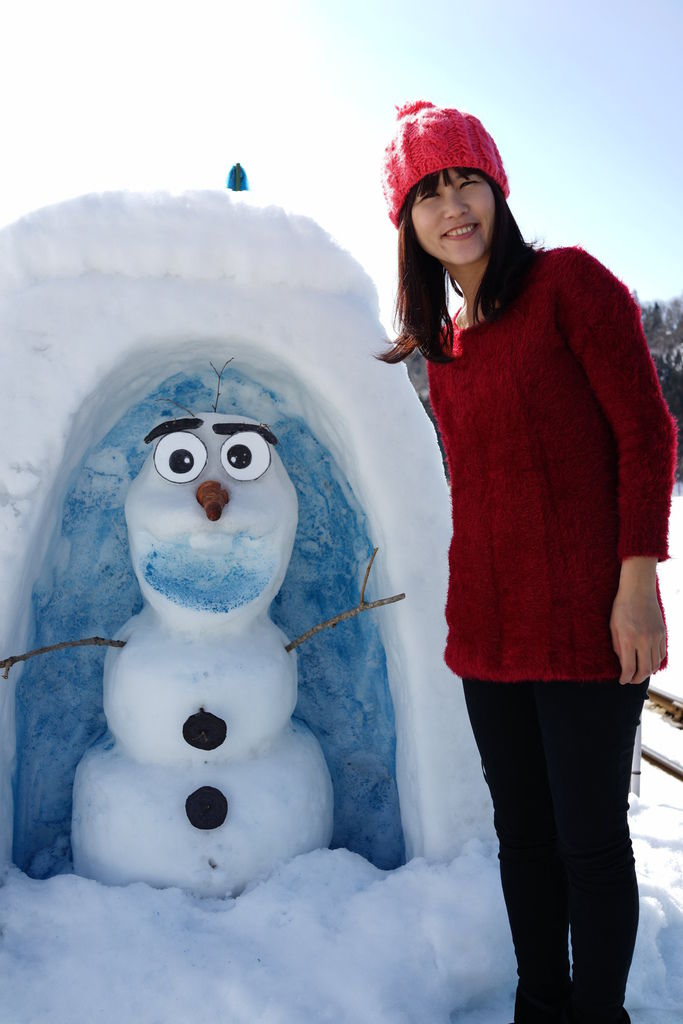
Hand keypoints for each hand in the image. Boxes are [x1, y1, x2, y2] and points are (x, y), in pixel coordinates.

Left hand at [610, 557, 665, 684]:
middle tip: (630, 680)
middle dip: (637, 679)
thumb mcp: (613, 627)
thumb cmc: (621, 607)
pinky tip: (648, 661)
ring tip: (639, 672)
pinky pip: (662, 654)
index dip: (625, 678)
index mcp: (628, 639)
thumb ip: (617, 647)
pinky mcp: (662, 633)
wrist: (638, 590)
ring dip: (647, 672)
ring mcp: (656, 637)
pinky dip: (655, 661)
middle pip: (645, 670)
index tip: (622, 680)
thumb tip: (622, 663)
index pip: (629, 668)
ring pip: (655, 664)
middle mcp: (644, 640)